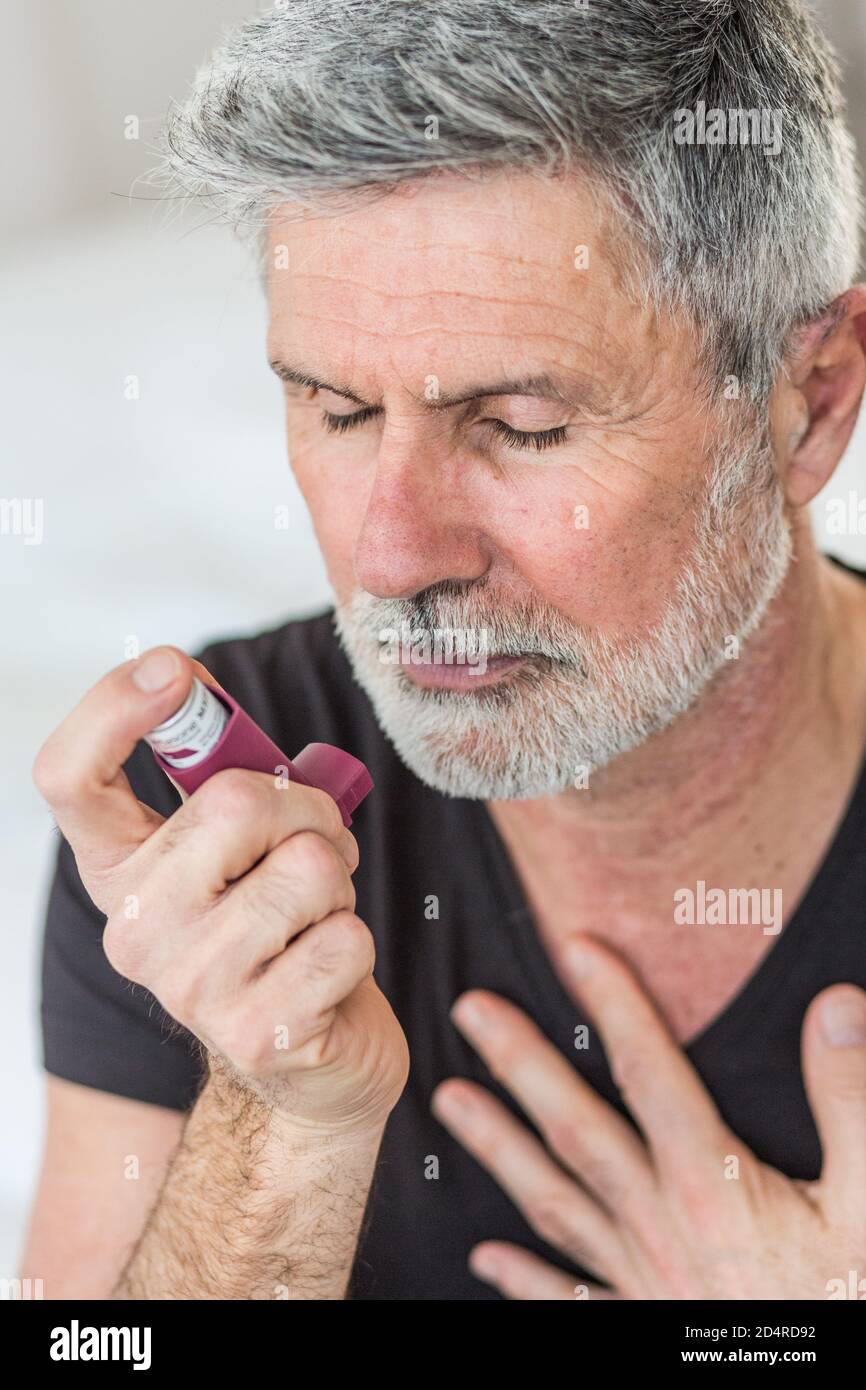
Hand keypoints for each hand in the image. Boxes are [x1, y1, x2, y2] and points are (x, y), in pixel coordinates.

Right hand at [34, 646, 408, 1136]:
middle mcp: (132, 928)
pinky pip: (346, 936)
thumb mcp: (239, 847)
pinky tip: (327, 972)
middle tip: (317, 841)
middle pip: (235, 803)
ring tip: (317, 912)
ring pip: (308, 867)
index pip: (69, 777)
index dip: (112, 708)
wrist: (307, 1063)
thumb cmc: (277, 927)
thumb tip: (194, 686)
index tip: (174, 670)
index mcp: (118, 869)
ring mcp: (189, 987)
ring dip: (338, 879)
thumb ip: (222, 777)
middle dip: (308, 808)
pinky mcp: (257, 1034)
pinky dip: (356, 940)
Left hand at [432, 933, 865, 1298]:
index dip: (615, 1004)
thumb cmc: (850, 1300)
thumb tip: (834, 1006)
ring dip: (498, 1148)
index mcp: (714, 1191)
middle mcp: (661, 1229)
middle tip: (471, 1011)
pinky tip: (486, 1256)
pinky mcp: (638, 1329)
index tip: (576, 948)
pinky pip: (568, 1300)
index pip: (651, 1073)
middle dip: (521, 1063)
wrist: (831, 1389)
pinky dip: (524, 1277)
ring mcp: (642, 1283)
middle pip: (577, 1128)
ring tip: (450, 1101)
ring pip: (553, 1202)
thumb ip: (849, 1102)